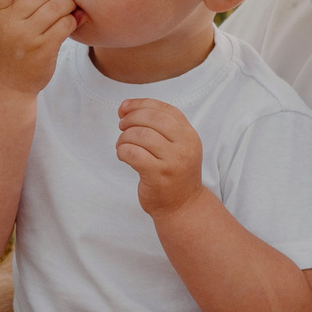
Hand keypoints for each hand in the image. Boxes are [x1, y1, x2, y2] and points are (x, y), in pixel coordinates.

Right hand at [0, 0, 78, 95]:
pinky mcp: (44, 49)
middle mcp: (10, 24)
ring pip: (57, 7)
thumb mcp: (2, 28)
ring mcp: (27, 37)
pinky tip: (73, 22)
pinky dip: (73, 20)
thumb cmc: (9, 53)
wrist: (7, 87)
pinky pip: (65, 24)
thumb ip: (18, 8)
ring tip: (71, 9)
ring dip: (69, 5)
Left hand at [115, 99, 204, 216]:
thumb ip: (159, 127)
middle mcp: (185, 146)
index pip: (165, 109)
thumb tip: (126, 108)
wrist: (183, 207)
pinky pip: (133, 154)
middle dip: (131, 118)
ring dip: (124, 137)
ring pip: (141, 135)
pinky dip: (122, 151)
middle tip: (121, 126)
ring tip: (122, 144)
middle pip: (153, 119)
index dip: (141, 104)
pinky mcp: (158, 176)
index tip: (124, 108)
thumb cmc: (174, 174)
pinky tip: (123, 155)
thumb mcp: (177, 147)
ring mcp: (173, 162)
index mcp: (190, 135)